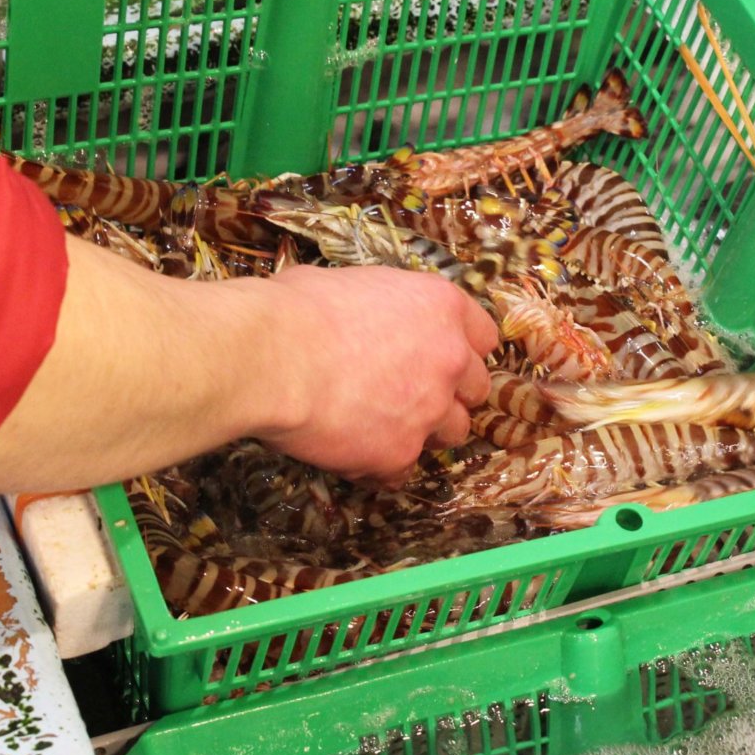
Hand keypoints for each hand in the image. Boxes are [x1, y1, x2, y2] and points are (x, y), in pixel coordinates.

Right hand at [253, 266, 497, 485]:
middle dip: (449, 394)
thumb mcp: (355, 284)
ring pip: (451, 433)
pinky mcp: (399, 453)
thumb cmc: (298, 309)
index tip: (444, 357)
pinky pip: (403, 470)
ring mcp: (429, 410)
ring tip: (379, 425)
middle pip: (475, 388)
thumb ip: (387, 309)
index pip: (483, 335)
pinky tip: (351, 451)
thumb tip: (373, 317)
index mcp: (441, 307)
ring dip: (423, 431)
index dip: (462, 348)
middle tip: (410, 394)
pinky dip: (381, 465)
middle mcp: (449, 358)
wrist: (271, 357)